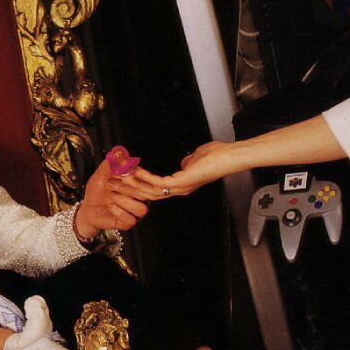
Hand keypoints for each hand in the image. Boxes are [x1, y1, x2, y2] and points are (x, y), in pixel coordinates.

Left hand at [74, 160, 148, 238]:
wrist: (88, 208)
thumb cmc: (98, 190)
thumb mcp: (101, 173)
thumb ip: (111, 163)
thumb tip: (120, 155)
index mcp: (138, 183)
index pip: (146, 178)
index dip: (135, 175)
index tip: (120, 173)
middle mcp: (141, 198)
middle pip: (145, 194)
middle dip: (125, 187)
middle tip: (109, 184)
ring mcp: (135, 211)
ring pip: (142, 209)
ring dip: (124, 201)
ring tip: (111, 196)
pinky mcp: (128, 223)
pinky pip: (131, 220)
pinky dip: (119, 212)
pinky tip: (110, 206)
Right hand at [120, 141, 234, 199]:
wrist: (230, 157)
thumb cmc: (218, 156)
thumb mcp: (197, 158)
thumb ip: (188, 162)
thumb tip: (183, 162)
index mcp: (182, 185)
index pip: (157, 189)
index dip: (142, 186)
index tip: (129, 179)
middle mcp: (179, 189)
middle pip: (150, 194)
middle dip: (133, 188)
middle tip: (118, 181)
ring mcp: (180, 187)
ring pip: (151, 190)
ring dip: (135, 183)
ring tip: (122, 177)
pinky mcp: (181, 182)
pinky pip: (158, 182)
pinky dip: (145, 177)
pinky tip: (136, 172)